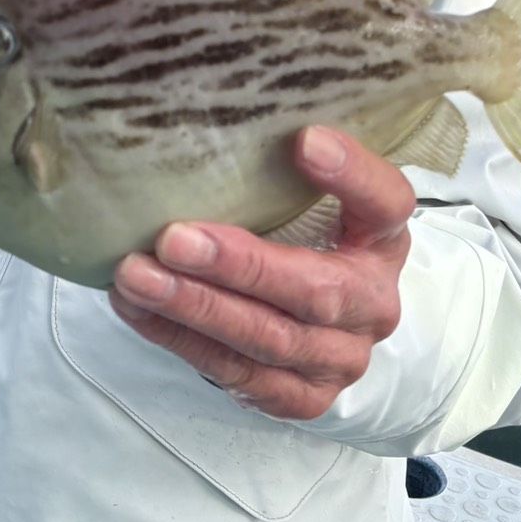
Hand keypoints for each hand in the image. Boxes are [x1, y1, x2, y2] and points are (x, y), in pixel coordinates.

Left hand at [109, 128, 414, 420]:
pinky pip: (237, 374)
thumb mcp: (319, 195)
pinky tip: (138, 309)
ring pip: (265, 341)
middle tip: (172, 240)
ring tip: (134, 276)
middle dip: (237, 267)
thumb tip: (243, 123)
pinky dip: (181, 341)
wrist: (333, 323)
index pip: (385, 202)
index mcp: (383, 238)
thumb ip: (289, 165)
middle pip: (311, 292)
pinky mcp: (300, 398)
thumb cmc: (312, 238)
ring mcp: (338, 359)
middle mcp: (373, 306)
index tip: (306, 139)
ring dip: (193, 309)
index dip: (351, 173)